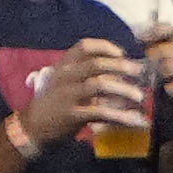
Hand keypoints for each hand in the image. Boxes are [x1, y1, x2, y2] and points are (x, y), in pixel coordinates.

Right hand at [9, 40, 143, 148]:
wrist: (31, 126)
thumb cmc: (56, 103)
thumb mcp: (66, 83)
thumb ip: (88, 76)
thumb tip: (121, 73)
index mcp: (63, 65)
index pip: (84, 46)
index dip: (105, 47)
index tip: (122, 53)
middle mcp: (65, 76)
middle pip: (96, 64)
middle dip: (121, 66)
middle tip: (139, 72)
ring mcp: (67, 95)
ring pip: (100, 86)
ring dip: (124, 90)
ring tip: (140, 97)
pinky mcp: (72, 114)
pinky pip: (101, 113)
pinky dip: (122, 117)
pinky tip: (137, 121)